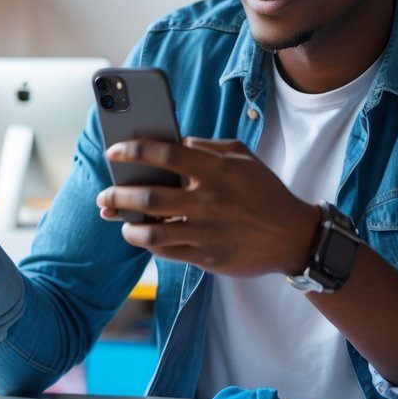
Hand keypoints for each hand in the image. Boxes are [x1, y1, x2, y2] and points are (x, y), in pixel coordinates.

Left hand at [96, 137, 318, 276]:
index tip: (114, 152)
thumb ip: (208, 147)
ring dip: (128, 226)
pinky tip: (145, 237)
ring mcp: (207, 231)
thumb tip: (174, 141)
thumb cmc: (265, 192)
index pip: (165, 154)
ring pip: (151, 232)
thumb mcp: (243, 158)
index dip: (134, 151)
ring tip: (121, 222)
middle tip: (104, 196)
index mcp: (216, 170)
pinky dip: (150, 244)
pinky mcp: (208, 257)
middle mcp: (208, 200)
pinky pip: (167, 252)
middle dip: (118, 196)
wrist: (293, 236)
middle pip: (149, 196)